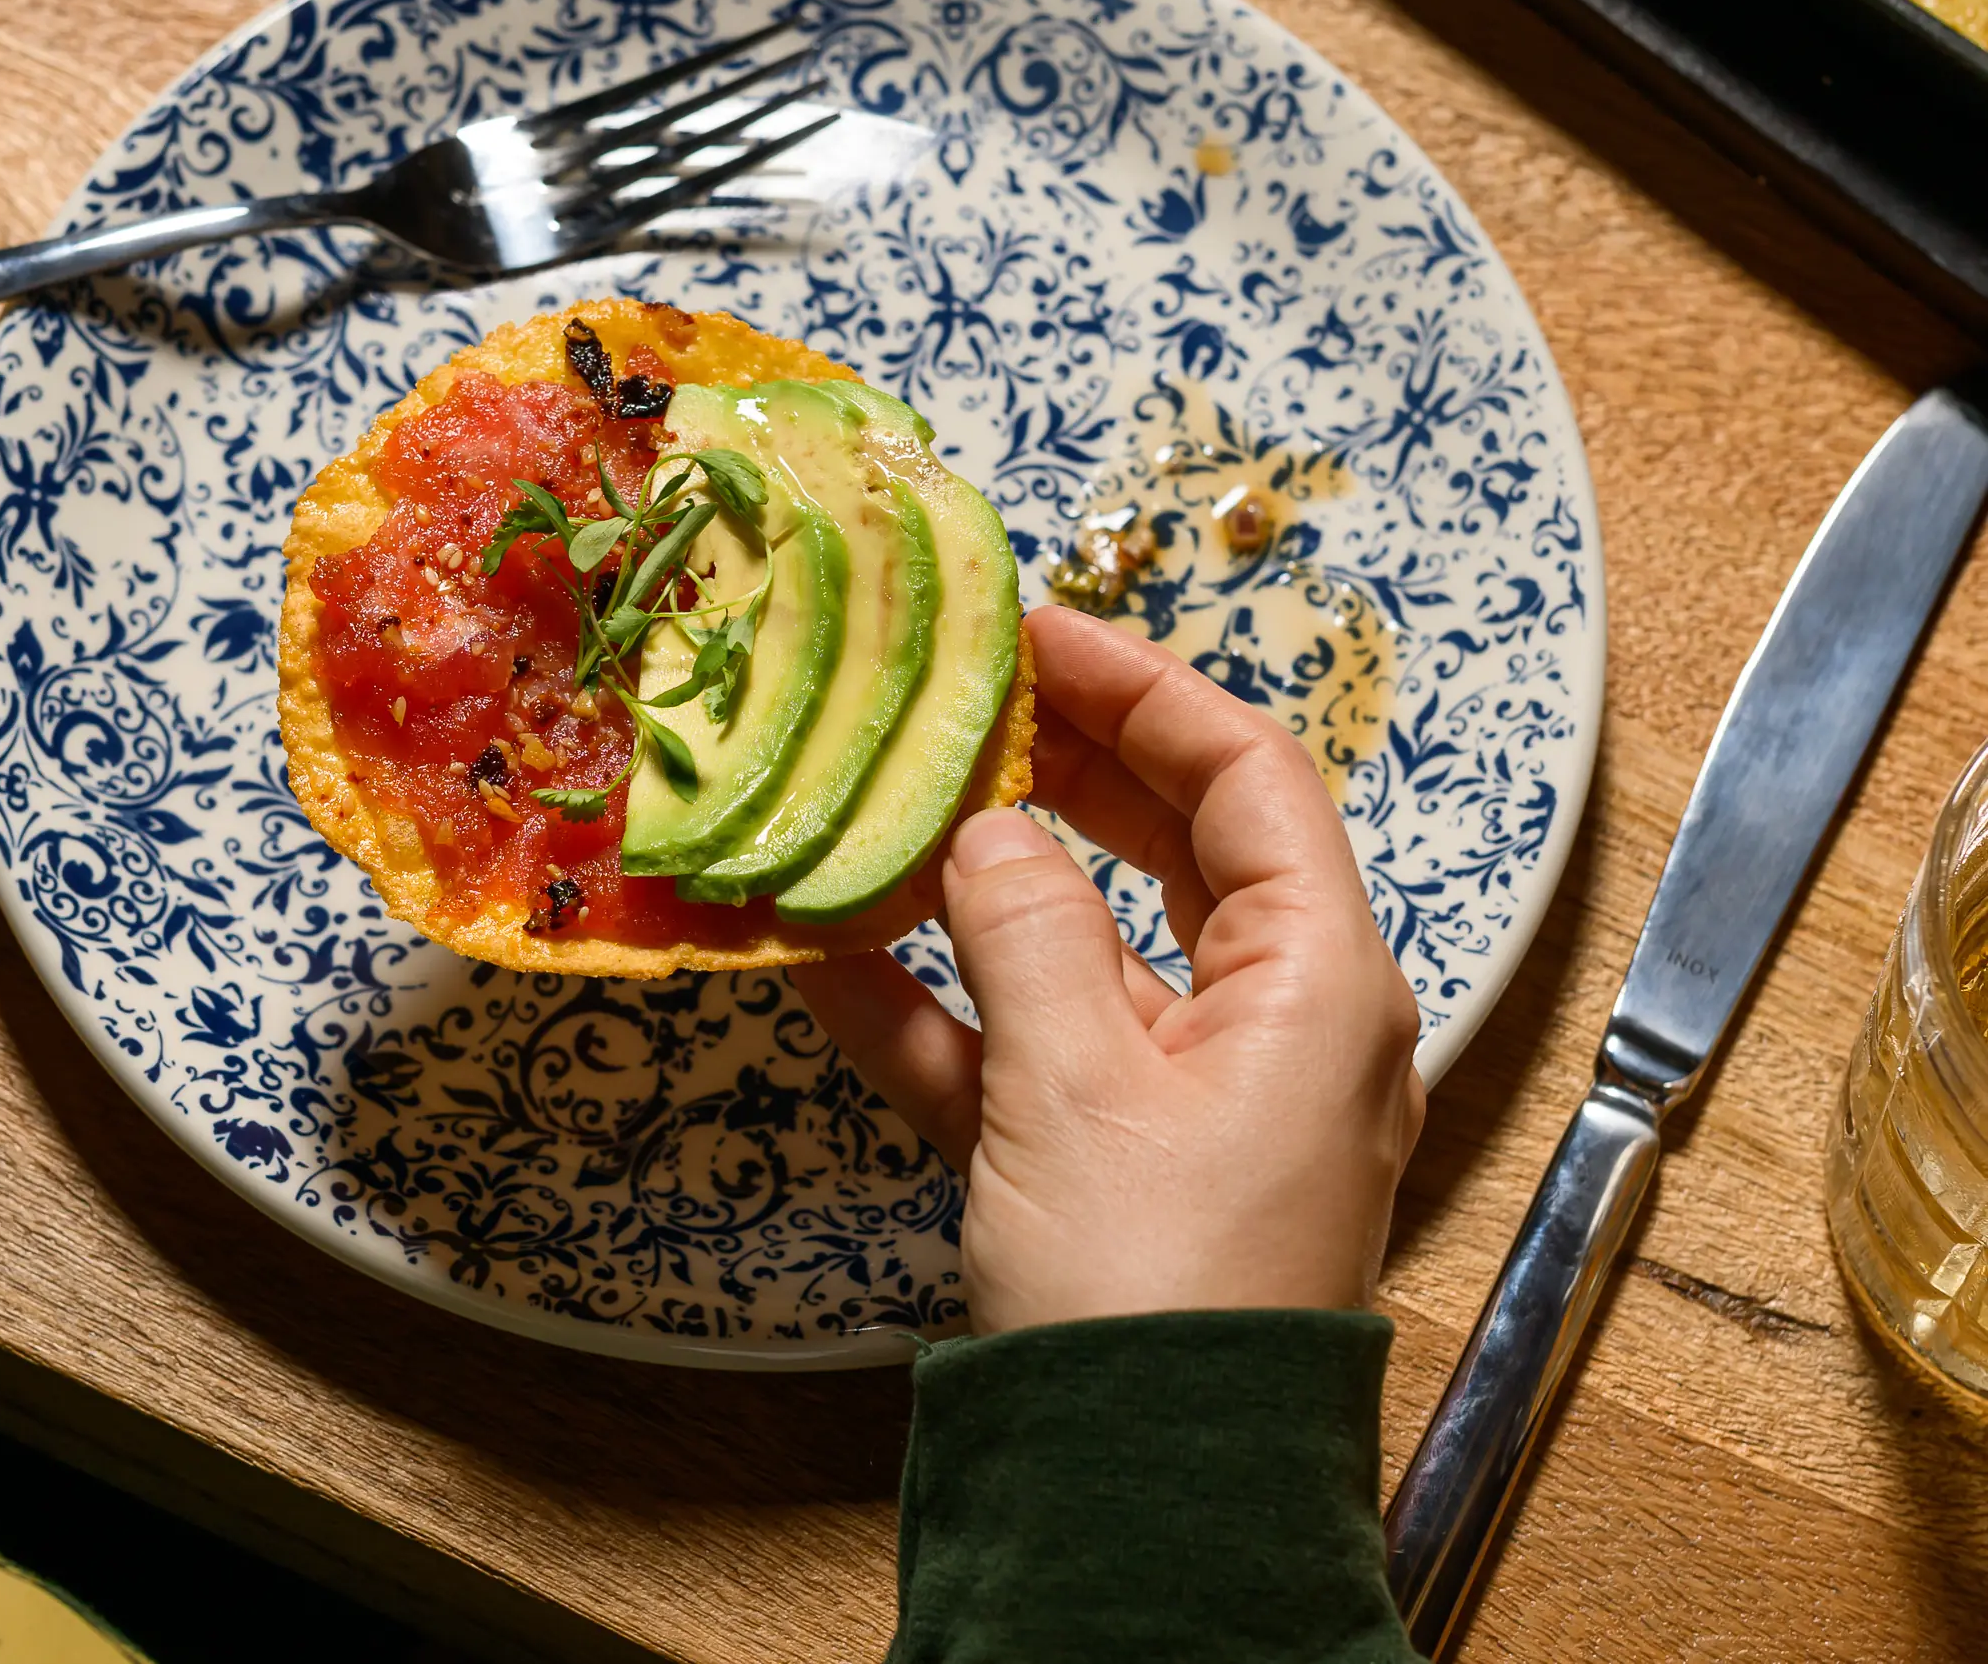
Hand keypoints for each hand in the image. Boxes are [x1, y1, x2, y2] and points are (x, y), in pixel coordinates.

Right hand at [794, 606, 1422, 1333]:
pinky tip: (820, 953)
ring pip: (1077, 949)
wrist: (1147, 1506)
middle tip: (954, 696)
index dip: (1145, 689)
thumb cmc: (1155, 1287)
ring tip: (879, 799)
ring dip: (974, 885)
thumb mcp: (1079, 1086)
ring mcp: (1182, 1098)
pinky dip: (931, 1006)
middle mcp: (1267, 1025)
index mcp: (1317, 983)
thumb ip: (1023, 930)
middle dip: (1060, 768)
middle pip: (1171, 848)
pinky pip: (1018, 1054)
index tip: (1035, 631)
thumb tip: (986, 826)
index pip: (1249, 780)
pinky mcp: (1103, 1167)